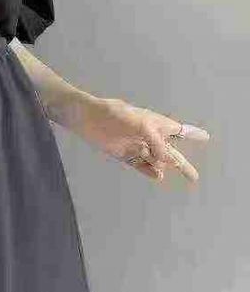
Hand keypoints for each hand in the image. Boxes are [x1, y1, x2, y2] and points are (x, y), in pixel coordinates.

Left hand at [71, 96, 209, 183]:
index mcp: (155, 122)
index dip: (192, 133)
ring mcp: (134, 145)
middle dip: (181, 163)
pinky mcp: (121, 153)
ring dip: (162, 166)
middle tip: (193, 177)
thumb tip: (169, 161)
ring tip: (168, 172)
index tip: (205, 137)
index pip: (178, 129)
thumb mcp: (141, 126)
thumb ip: (157, 144)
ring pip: (154, 159)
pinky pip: (138, 164)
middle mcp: (147, 135)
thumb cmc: (115, 114)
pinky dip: (148, 170)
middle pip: (168, 151)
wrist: (87, 117)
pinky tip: (157, 176)